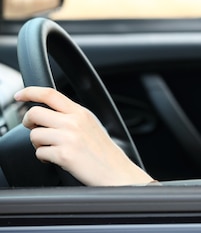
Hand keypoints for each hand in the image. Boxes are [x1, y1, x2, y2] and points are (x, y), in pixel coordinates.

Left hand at [14, 86, 153, 185]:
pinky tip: (55, 159)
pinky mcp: (64, 155)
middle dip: (28, 122)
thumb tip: (47, 114)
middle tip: (33, 129)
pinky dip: (43, 158)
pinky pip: (39, 152)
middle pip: (35, 112)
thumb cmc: (104, 152)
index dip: (30, 92)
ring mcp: (69, 138)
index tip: (19, 95)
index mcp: (81, 112)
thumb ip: (72, 116)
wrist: (116, 171)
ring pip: (34, 134)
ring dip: (38, 143)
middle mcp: (74, 122)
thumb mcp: (92, 125)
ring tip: (51, 148)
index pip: (50, 94)